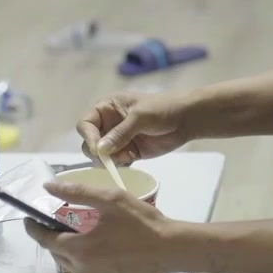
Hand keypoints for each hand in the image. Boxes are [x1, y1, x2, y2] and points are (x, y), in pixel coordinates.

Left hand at [24, 181, 178, 272]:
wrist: (171, 248)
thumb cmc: (141, 222)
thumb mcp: (111, 199)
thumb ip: (78, 192)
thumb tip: (49, 187)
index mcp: (79, 248)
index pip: (45, 240)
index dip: (34, 229)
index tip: (30, 220)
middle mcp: (84, 269)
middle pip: (59, 254)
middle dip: (56, 239)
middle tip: (64, 225)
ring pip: (76, 267)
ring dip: (75, 253)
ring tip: (89, 238)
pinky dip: (95, 264)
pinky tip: (110, 253)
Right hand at [77, 92, 192, 164]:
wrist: (186, 119)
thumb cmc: (162, 109)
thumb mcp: (140, 117)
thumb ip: (120, 133)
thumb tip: (100, 149)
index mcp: (107, 108)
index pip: (86, 124)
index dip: (88, 137)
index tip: (98, 149)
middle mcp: (108, 125)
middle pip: (90, 143)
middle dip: (98, 153)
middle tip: (111, 159)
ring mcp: (118, 140)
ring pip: (101, 156)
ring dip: (110, 160)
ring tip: (126, 157)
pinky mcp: (129, 152)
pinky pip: (116, 163)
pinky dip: (120, 164)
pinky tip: (132, 159)